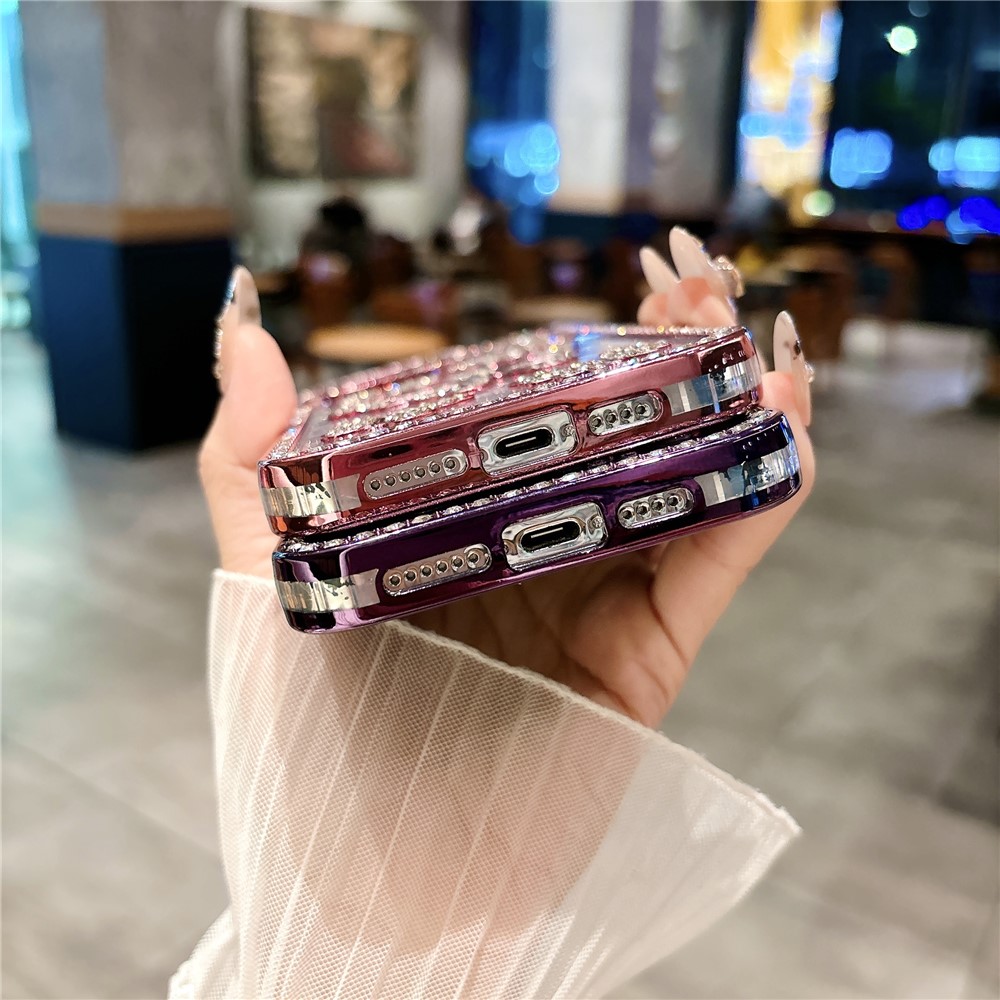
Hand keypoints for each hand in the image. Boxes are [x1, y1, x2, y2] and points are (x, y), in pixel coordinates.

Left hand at [200, 253, 814, 727]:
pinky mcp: (647, 653)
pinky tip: (782, 434)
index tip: (623, 287)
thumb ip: (250, 460)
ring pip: (688, 486)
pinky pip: (716, 564)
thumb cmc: (311, 712)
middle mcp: (544, 547)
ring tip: (746, 337)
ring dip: (733, 408)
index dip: (594, 351)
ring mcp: (602, 596)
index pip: (549, 419)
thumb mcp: (269, 570)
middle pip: (629, 437)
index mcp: (473, 521)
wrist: (365, 852)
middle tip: (691, 284)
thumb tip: (245, 327)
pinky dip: (757, 496)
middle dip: (673, 358)